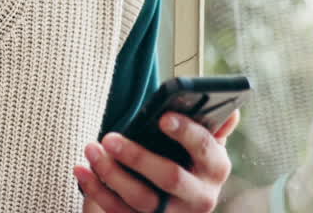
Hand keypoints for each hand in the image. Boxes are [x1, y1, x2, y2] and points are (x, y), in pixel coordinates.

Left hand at [74, 110, 239, 212]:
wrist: (177, 203)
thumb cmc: (187, 161)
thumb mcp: (202, 146)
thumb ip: (212, 127)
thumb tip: (230, 110)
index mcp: (216, 169)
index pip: (206, 149)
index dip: (186, 133)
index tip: (163, 117)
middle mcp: (200, 197)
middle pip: (170, 178)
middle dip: (138, 157)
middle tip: (109, 137)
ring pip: (142, 199)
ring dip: (111, 174)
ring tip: (92, 150)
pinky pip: (120, 212)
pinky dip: (97, 191)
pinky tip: (82, 171)